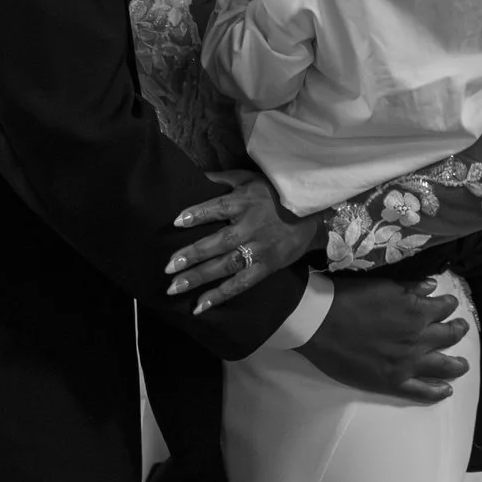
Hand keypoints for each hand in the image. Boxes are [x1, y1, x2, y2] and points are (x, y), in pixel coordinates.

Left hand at [165, 170, 316, 311]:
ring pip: (226, 265)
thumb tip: (196, 175)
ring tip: (175, 287)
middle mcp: (251, 227)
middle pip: (219, 242)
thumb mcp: (251, 180)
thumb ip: (223, 179)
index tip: (177, 221)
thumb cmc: (275, 195)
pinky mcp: (266, 267)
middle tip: (169, 266)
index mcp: (246, 202)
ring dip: (200, 277)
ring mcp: (259, 249)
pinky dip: (221, 295)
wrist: (312, 214)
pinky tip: (200, 305)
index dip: (198, 214)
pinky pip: (241, 283)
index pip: (219, 208)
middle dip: (193, 254)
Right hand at [298, 274, 471, 404]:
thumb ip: (410, 288)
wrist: (320, 323)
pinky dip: (437, 392)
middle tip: (461, 329)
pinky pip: (422, 391)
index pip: (443, 308)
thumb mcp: (383, 285)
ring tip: (463, 364)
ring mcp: (408, 363)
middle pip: (449, 336)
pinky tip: (446, 390)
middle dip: (458, 331)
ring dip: (457, 364)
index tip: (450, 305)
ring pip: (444, 366)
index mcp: (416, 311)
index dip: (449, 305)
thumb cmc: (348, 298)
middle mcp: (418, 338)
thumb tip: (432, 287)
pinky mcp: (393, 382)